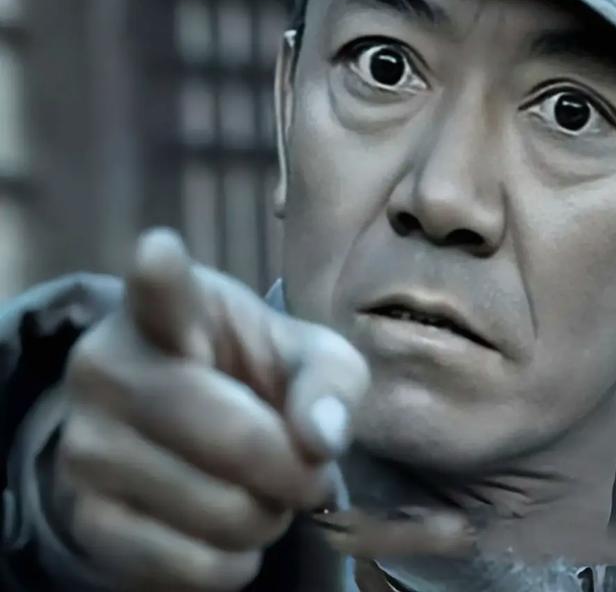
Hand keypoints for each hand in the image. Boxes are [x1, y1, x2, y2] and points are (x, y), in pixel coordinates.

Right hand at [53, 228, 369, 591]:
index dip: (162, 274)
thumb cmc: (257, 376)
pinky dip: (233, 562)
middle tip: (311, 473)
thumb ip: (330, 382)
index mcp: (170, 309)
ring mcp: (86, 446)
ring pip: (216, 509)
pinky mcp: (86, 519)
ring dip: (268, 517)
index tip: (160, 253)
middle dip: (295, 469)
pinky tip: (231, 532)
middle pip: (229, 435)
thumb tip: (320, 441)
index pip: (159, 288)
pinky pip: (185, 566)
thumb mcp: (312, 360)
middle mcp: (109, 367)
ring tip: (264, 494)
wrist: (191, 430)